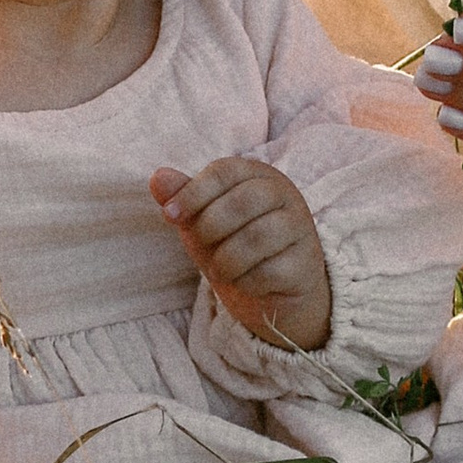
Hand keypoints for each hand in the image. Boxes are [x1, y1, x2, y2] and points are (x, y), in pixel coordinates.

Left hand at [149, 154, 331, 352]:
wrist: (269, 291)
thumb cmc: (231, 245)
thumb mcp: (200, 220)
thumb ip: (182, 198)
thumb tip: (157, 177)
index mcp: (258, 175)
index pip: (224, 171)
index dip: (192, 192)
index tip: (169, 215)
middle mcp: (285, 194)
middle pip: (242, 201)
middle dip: (209, 227)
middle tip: (201, 246)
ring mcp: (300, 228)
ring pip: (256, 237)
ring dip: (225, 259)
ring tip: (220, 268)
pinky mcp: (305, 263)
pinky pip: (269, 271)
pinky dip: (246, 281)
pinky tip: (245, 281)